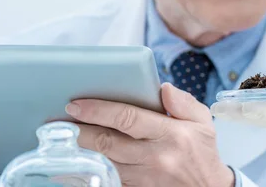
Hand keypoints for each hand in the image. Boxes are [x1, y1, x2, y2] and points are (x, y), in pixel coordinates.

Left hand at [66, 83, 233, 186]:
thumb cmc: (203, 153)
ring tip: (66, 136)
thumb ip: (184, 102)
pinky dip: (91, 169)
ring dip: (82, 149)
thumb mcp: (203, 122)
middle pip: (108, 142)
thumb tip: (162, 87)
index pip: (128, 118)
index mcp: (171, 134)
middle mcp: (155, 157)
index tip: (77, 104)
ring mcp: (144, 178)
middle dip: (81, 130)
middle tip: (62, 120)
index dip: (99, 110)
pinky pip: (108, 179)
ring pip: (103, 162)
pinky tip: (78, 161)